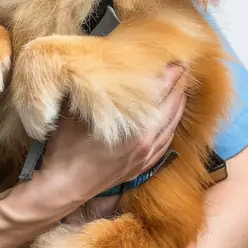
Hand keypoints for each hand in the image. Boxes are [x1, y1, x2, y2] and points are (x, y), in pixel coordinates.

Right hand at [36, 64, 187, 214]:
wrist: (64, 188)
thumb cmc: (66, 149)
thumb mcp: (75, 113)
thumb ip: (91, 92)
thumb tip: (96, 69)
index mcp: (136, 127)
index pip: (162, 93)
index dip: (171, 75)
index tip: (178, 60)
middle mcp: (147, 142)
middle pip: (173, 108)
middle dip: (179, 87)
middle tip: (183, 69)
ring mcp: (146, 156)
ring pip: (172, 127)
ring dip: (179, 107)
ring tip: (180, 90)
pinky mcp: (141, 167)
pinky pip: (166, 144)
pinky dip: (172, 128)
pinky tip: (171, 121)